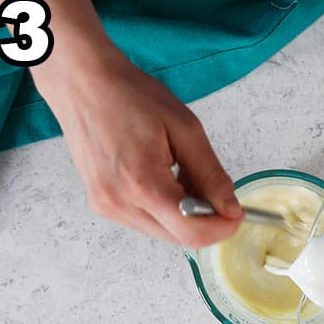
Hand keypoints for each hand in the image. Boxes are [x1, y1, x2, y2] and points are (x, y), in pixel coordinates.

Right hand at [32, 38, 242, 246]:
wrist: (85, 85)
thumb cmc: (131, 98)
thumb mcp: (186, 129)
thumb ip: (211, 174)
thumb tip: (230, 207)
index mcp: (141, 183)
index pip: (191, 232)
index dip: (222, 227)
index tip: (238, 212)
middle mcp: (118, 203)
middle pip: (177, 237)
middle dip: (206, 219)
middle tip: (216, 187)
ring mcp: (105, 206)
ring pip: (162, 231)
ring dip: (185, 214)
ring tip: (185, 172)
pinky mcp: (101, 203)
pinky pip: (144, 219)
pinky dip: (165, 208)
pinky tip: (166, 177)